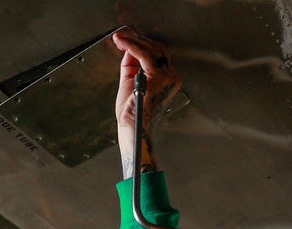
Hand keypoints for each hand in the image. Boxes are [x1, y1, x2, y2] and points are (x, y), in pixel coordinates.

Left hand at [112, 28, 180, 178]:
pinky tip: (123, 43)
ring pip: (152, 49)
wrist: (132, 128)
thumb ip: (132, 66)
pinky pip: (144, 55)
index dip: (142, 45)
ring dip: (134, 42)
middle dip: (138, 41)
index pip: (158, 55)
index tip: (126, 41)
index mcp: (167, 80)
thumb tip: (129, 50)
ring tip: (120, 39)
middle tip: (122, 38)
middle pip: (158, 49)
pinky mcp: (157, 79)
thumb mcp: (131, 83)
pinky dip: (132, 46)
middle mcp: (171, 78)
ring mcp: (166, 78)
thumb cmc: (132, 113)